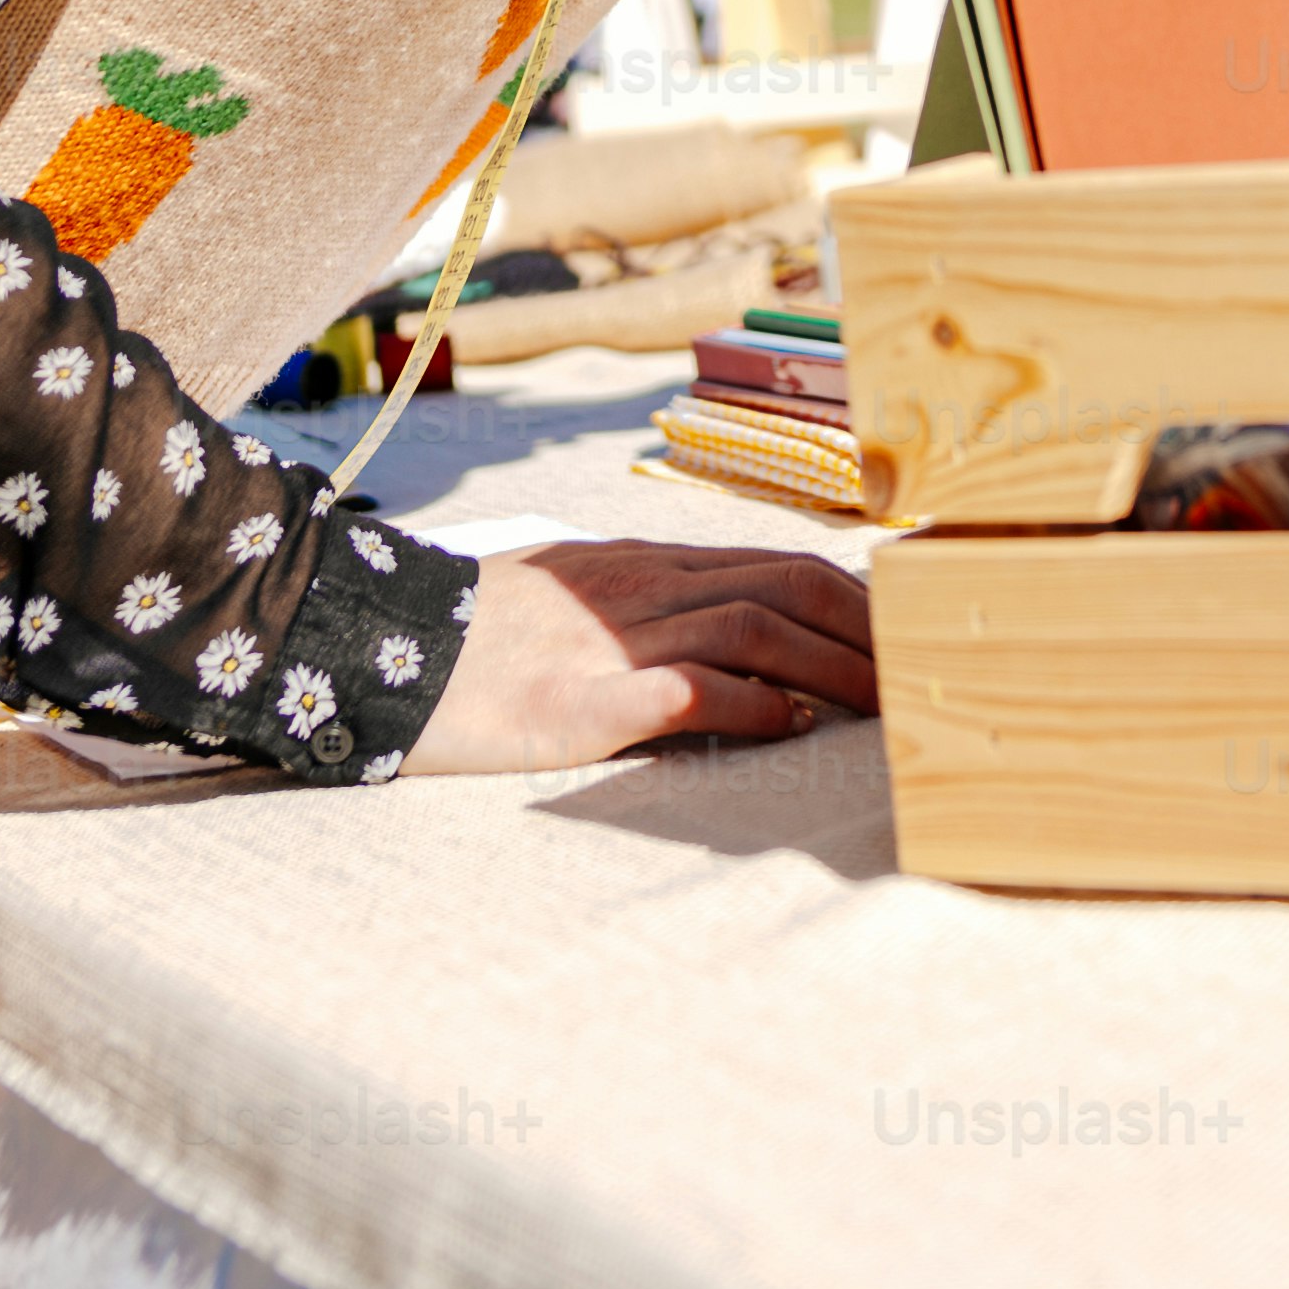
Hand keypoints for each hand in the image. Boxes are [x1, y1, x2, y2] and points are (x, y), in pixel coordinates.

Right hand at [410, 539, 881, 774]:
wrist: (369, 653)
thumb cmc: (471, 643)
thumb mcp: (566, 605)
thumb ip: (643, 615)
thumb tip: (729, 658)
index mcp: (636, 565)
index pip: (774, 563)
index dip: (851, 598)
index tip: (901, 634)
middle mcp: (635, 589)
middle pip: (784, 585)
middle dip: (864, 630)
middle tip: (919, 676)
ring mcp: (608, 641)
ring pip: (753, 626)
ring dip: (832, 669)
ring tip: (881, 708)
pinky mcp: (580, 702)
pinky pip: (687, 688)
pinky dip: (751, 704)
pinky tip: (788, 726)